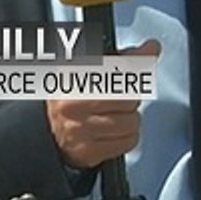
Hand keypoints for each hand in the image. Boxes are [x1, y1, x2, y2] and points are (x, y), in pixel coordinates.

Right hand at [45, 39, 160, 169]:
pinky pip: (128, 142)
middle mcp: (73, 103)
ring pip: (132, 122)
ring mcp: (80, 129)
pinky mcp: (88, 152)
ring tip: (114, 115)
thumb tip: (152, 48)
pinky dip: (127, 137)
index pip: (116, 67)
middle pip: (129, 97)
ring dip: (130, 119)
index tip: (150, 50)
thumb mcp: (90, 69)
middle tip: (118, 97)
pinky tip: (113, 131)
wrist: (49, 130)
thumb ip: (123, 58)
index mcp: (72, 77)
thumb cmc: (72, 98)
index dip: (136, 61)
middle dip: (130, 97)